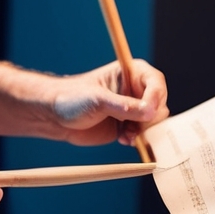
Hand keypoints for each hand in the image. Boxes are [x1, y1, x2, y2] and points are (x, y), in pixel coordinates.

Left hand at [44, 58, 167, 146]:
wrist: (55, 117)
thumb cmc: (72, 99)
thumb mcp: (98, 100)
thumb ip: (124, 106)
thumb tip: (149, 111)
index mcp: (130, 73)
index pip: (155, 82)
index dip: (156, 97)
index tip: (148, 112)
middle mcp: (134, 90)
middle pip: (159, 104)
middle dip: (151, 118)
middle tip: (136, 127)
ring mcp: (132, 109)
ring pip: (153, 122)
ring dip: (144, 131)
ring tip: (127, 135)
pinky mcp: (127, 126)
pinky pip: (143, 135)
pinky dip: (138, 140)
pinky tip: (123, 140)